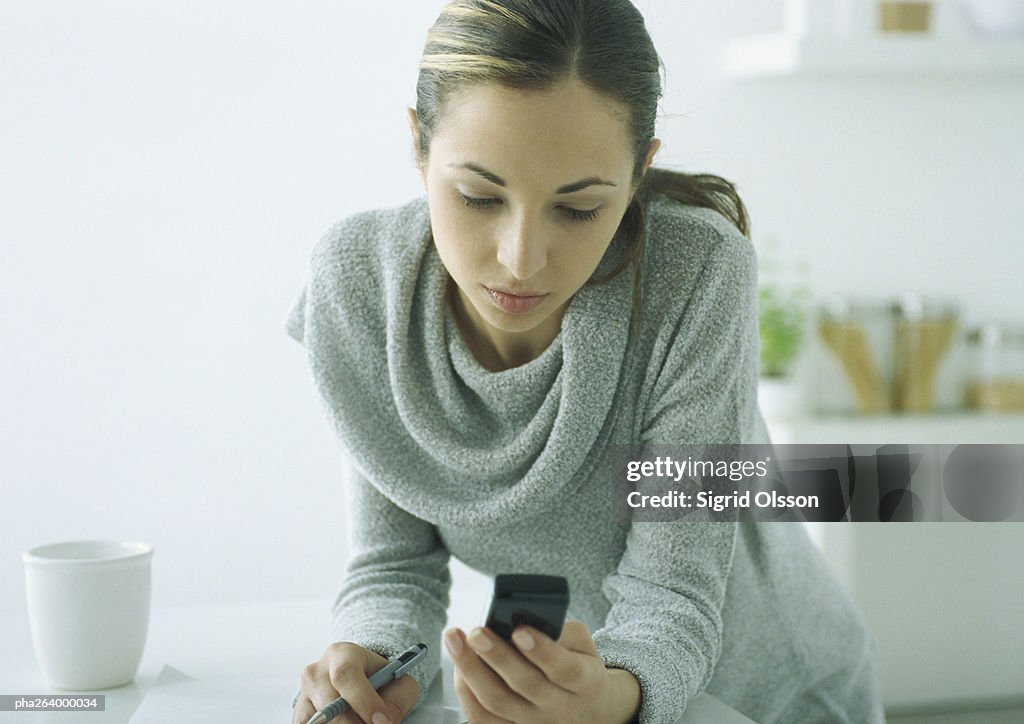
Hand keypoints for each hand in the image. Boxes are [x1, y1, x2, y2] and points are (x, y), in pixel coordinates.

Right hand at [292, 642, 418, 723]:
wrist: (363, 679)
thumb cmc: (380, 680)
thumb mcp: (398, 682)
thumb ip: (397, 699)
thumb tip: (384, 721)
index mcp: (343, 654)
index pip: (346, 674)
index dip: (364, 701)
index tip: (383, 720)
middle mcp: (317, 671)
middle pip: (329, 704)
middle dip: (354, 723)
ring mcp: (304, 694)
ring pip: (316, 720)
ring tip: (360, 722)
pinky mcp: (299, 714)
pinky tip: (345, 723)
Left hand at [445, 620, 639, 723]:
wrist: (585, 709)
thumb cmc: (579, 665)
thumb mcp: (583, 645)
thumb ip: (561, 630)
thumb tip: (523, 617)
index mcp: (586, 682)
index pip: (565, 669)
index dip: (542, 650)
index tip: (520, 630)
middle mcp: (561, 708)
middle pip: (526, 685)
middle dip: (498, 656)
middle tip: (477, 632)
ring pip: (498, 703)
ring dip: (472, 671)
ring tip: (456, 641)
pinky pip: (483, 719)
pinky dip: (466, 692)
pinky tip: (459, 667)